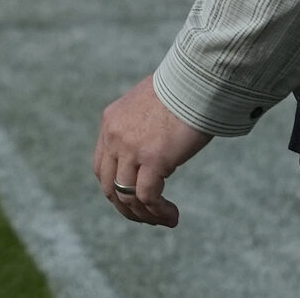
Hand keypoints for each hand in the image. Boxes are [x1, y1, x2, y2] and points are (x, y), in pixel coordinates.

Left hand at [91, 75, 210, 228]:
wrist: (197, 80)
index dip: (116, 189)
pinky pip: (147, 197)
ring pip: (127, 197)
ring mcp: (131, 148)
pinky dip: (159, 212)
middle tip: (148, 217)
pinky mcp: (153, 159)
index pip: (102, 167)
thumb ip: (140, 127)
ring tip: (166, 220)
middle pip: (109, 186)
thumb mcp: (149, 106)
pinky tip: (172, 216)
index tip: (135, 200)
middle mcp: (115, 136)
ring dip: (146, 215)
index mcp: (111, 121)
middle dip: (127, 208)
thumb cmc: (182, 90)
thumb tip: (150, 147)